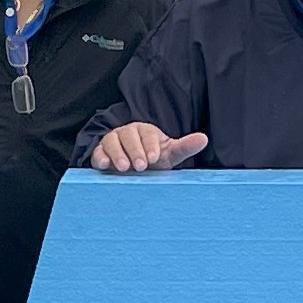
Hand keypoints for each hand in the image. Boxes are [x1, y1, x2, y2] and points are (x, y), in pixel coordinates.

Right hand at [87, 123, 210, 173]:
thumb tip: (204, 139)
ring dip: (118, 154)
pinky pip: (98, 152)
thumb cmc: (153, 161)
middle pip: (128, 135)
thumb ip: (184, 147)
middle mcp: (127, 133)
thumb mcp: (169, 155)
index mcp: (145, 131)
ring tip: (124, 168)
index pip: (147, 133)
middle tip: (141, 166)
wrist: (134, 172)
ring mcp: (112, 141)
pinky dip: (100, 158)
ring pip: (112, 141)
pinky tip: (105, 166)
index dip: (151, 144)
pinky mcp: (100, 153)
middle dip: (135, 151)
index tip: (155, 158)